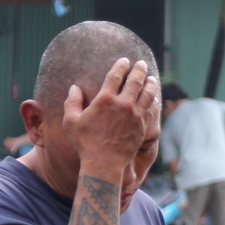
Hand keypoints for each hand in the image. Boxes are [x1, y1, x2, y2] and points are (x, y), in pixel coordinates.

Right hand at [61, 57, 158, 179]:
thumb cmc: (84, 144)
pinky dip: (152, 101)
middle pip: (134, 81)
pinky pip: (149, 109)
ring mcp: (134, 116)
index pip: (115, 75)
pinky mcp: (141, 127)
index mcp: (104, 99)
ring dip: (150, 84)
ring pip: (146, 94)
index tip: (125, 60)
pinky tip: (153, 98)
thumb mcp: (71, 121)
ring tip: (151, 78)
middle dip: (139, 70)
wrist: (104, 164)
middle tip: (141, 64)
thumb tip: (74, 87)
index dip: (121, 66)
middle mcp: (122, 105)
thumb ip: (71, 102)